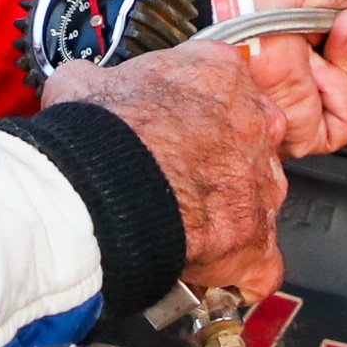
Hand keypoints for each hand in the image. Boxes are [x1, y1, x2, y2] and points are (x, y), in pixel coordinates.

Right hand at [42, 44, 289, 299]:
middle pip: (250, 143)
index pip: (226, 86)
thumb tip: (85, 86)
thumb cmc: (97, 136)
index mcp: (219, 76)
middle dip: (217, 162)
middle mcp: (254, 125)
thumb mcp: (87, 81)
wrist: (100, 189)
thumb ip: (106, 81)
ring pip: (257, 199)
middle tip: (176, 176)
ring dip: (225, 213)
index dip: (196, 112)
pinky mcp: (255, 239)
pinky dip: (235, 269)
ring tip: (180, 226)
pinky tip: (204, 270)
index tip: (174, 125)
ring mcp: (261, 184)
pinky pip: (258, 260)